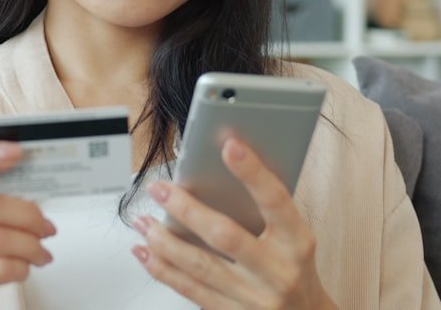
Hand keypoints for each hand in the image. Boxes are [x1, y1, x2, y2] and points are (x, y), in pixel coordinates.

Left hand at [132, 138, 335, 308]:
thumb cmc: (294, 268)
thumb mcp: (294, 238)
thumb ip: (265, 210)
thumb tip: (219, 172)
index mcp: (297, 243)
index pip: (275, 202)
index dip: (253, 173)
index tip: (229, 146)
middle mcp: (277, 272)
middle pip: (225, 236)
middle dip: (186, 209)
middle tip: (159, 189)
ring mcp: (254, 298)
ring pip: (200, 266)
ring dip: (164, 242)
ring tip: (143, 221)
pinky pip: (190, 290)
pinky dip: (163, 269)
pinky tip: (146, 252)